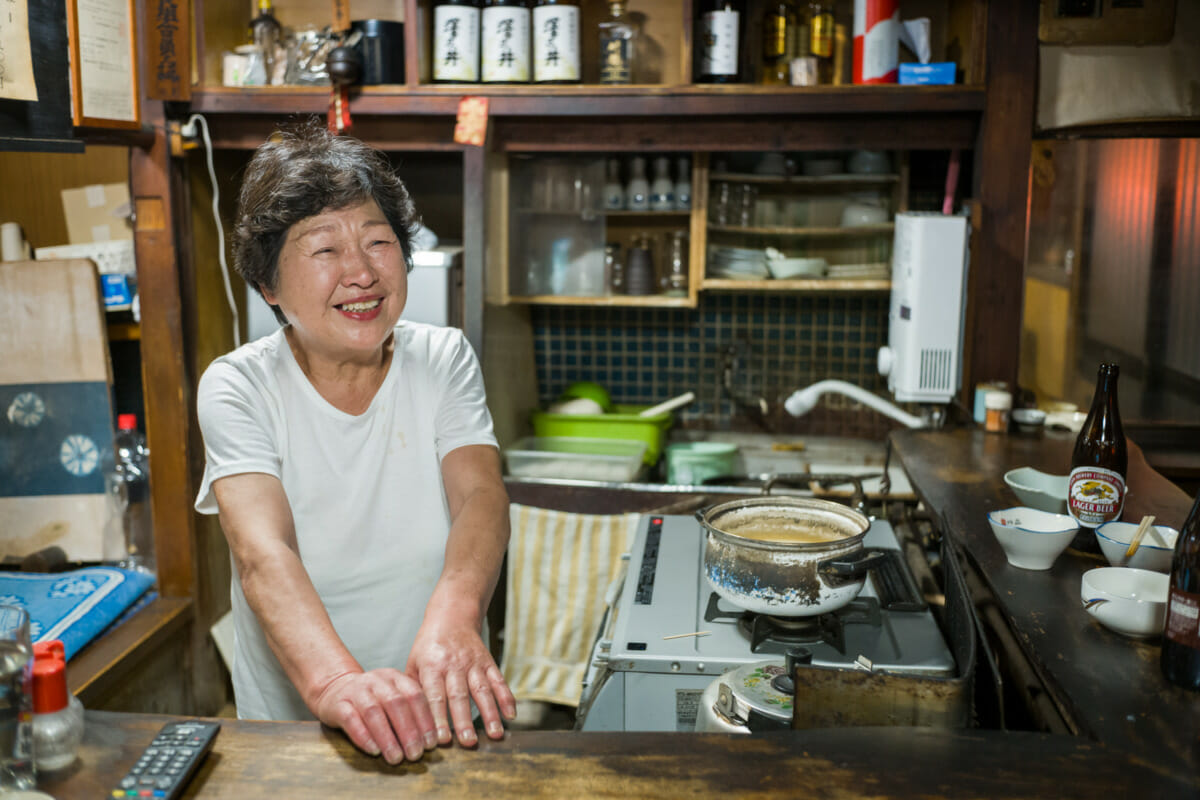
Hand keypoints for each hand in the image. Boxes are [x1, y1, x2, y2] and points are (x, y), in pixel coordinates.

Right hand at [312, 669, 437, 763]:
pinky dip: (364, 736)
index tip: (431, 743)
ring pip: (374, 712)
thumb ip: (411, 710)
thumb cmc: (373, 699)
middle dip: (409, 731)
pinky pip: (351, 720)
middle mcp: (377, 681)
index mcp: (396, 678)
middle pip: (396, 703)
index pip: (415, 695)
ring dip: (387, 738)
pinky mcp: (338, 705)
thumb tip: (432, 739)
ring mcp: (357, 691)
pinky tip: (374, 751)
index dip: (425, 720)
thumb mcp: (394, 696)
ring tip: (396, 758)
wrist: (335, 688)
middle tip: (415, 754)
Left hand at [406, 616, 516, 747]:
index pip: (434, 696)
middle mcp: (453, 665)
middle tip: (468, 742)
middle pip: (459, 696)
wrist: (452, 616)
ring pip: (482, 690)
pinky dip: (506, 697)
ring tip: (494, 734)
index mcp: (432, 666)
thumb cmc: (429, 646)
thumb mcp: (413, 662)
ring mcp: (473, 663)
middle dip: (464, 720)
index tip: (440, 739)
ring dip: (489, 713)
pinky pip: (498, 680)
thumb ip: (413, 689)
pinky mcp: (488, 662)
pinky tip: (511, 714)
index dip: (438, 718)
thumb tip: (412, 720)